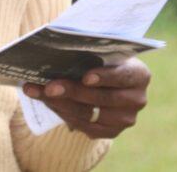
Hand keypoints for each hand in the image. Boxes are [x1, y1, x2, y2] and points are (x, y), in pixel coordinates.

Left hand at [22, 57, 149, 138]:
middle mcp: (136, 99)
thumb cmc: (102, 59)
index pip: (123, 76)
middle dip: (71, 91)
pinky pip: (83, 125)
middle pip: (101, 98)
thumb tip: (59, 45)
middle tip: (49, 86)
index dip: (105, 77)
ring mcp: (125, 119)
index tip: (85, 77)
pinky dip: (62, 112)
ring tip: (37, 92)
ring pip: (88, 114)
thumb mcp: (102, 51)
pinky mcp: (111, 132)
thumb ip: (90, 50)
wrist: (108, 80)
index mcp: (139, 74)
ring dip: (59, 103)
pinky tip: (46, 102)